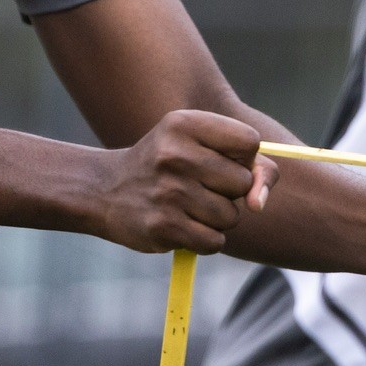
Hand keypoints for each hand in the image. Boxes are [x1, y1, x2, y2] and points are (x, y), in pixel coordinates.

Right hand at [95, 109, 278, 254]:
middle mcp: (174, 154)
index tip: (222, 160)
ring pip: (230, 216)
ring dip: (217, 218)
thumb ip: (249, 164)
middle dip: (230, 190)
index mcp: (184, 123)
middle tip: (199, 185)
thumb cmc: (166, 165)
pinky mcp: (163, 227)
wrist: (105, 190)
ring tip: (188, 205)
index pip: (249, 141)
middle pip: (242, 181)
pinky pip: (214, 242)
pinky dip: (205, 239)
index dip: (243, 157)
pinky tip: (183, 225)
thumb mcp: (197, 144)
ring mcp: (168, 192)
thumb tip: (260, 203)